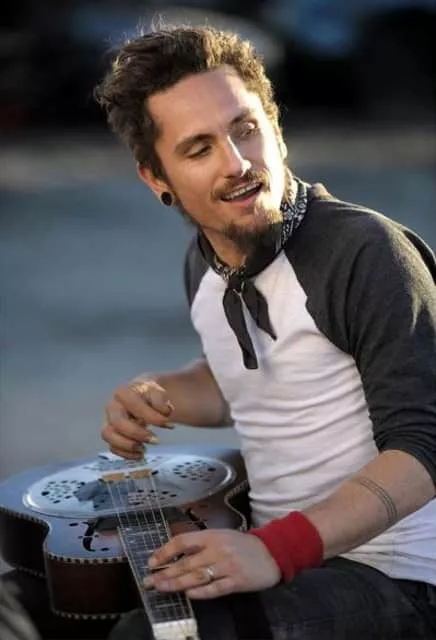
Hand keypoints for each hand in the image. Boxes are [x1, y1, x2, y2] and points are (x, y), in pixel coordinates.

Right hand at [101, 378, 174, 458]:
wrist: (142, 399)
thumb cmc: (148, 396)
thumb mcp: (157, 391)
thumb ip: (161, 398)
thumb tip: (166, 410)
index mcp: (123, 393)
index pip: (133, 404)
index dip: (150, 416)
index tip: (168, 423)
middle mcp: (112, 407)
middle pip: (117, 422)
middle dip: (137, 433)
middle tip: (156, 440)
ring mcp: (109, 422)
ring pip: (109, 435)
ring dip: (127, 445)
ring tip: (144, 449)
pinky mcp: (111, 435)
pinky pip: (112, 447)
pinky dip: (126, 454)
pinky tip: (140, 455)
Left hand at [143, 529, 280, 598]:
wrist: (271, 552)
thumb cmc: (242, 545)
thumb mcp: (221, 536)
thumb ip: (201, 544)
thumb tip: (174, 555)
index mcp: (212, 535)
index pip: (183, 541)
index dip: (165, 551)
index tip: (151, 562)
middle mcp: (217, 549)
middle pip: (186, 562)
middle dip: (165, 573)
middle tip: (150, 581)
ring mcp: (227, 566)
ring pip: (197, 576)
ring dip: (177, 584)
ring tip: (162, 588)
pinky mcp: (236, 581)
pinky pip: (214, 588)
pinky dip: (200, 592)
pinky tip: (188, 595)